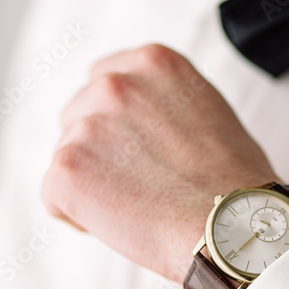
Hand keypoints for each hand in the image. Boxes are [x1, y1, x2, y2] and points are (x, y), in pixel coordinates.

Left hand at [42, 45, 278, 281]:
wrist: (233, 226)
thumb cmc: (235, 181)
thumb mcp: (209, 108)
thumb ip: (166, 99)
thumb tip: (143, 116)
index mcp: (153, 62)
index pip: (104, 79)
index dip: (116, 122)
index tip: (138, 148)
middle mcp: (115, 83)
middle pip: (77, 116)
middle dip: (99, 150)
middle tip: (142, 184)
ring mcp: (87, 124)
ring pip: (67, 157)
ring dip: (92, 184)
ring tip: (140, 206)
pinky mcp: (68, 167)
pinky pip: (53, 196)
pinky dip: (77, 216)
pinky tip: (120, 224)